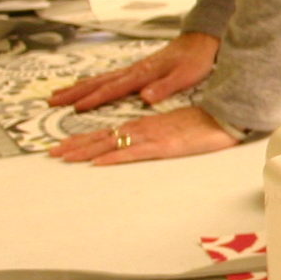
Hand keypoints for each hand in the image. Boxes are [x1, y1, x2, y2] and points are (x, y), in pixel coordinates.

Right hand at [46, 31, 220, 111]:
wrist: (200, 40)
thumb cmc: (194, 59)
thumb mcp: (185, 76)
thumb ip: (164, 87)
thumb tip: (145, 98)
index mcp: (142, 74)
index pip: (112, 89)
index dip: (94, 99)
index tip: (75, 108)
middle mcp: (133, 70)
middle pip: (98, 83)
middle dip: (74, 93)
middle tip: (51, 101)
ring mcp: (132, 69)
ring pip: (99, 79)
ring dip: (77, 88)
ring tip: (57, 95)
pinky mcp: (136, 69)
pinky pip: (107, 77)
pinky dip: (91, 82)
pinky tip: (84, 86)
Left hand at [51, 104, 241, 165]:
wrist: (227, 117)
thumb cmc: (205, 125)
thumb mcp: (176, 130)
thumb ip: (157, 136)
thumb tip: (137, 144)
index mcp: (145, 126)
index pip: (108, 133)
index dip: (83, 140)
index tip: (63, 147)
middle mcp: (144, 129)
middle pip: (103, 138)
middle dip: (75, 145)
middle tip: (53, 154)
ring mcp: (152, 138)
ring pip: (112, 144)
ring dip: (86, 150)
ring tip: (64, 156)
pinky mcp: (164, 147)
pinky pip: (134, 153)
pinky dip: (114, 157)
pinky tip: (98, 162)